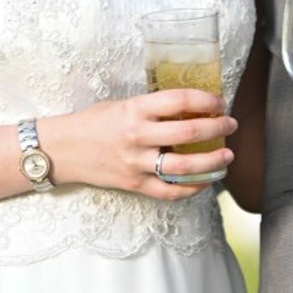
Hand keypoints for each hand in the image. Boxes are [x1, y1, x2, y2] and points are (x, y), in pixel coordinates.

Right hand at [41, 89, 234, 197]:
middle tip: (230, 125)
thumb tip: (191, 109)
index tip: (219, 102)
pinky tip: (205, 182)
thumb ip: (152, 108)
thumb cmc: (93, 123)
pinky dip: (192, 189)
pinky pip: (170, 192)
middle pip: (188, 133)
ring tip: (227, 157)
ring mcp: (136, 163)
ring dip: (212, 162)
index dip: (206, 101)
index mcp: (134, 109)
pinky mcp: (134, 184)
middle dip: (217, 128)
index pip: (179, 101)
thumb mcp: (121, 105)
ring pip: (184, 168)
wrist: (62, 150)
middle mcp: (136, 136)